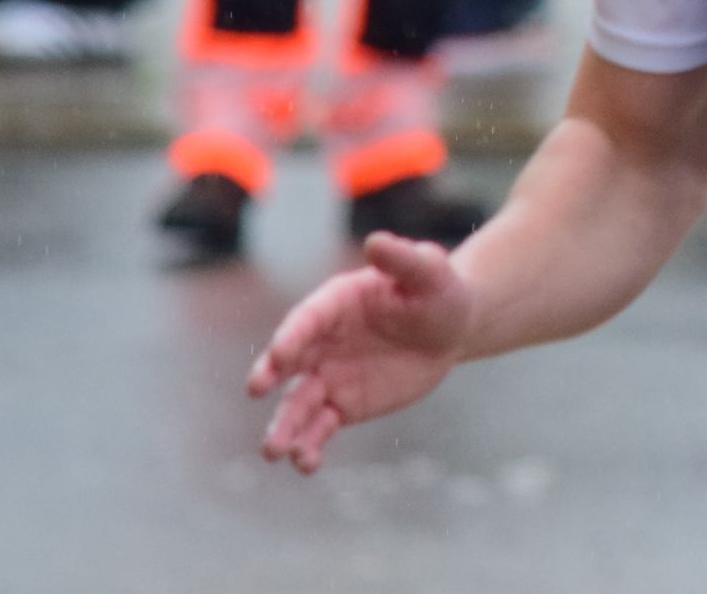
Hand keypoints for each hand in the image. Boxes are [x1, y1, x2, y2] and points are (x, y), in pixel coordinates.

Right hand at [247, 233, 475, 475]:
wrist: (449, 329)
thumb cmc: (437, 291)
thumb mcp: (429, 272)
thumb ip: (402, 259)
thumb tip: (377, 241)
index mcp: (336, 303)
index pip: (307, 320)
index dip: (292, 336)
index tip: (280, 356)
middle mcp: (323, 341)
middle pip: (289, 361)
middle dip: (270, 375)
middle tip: (256, 390)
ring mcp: (329, 375)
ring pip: (298, 403)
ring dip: (284, 426)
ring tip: (274, 451)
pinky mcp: (343, 405)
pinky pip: (320, 427)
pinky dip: (309, 445)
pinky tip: (306, 464)